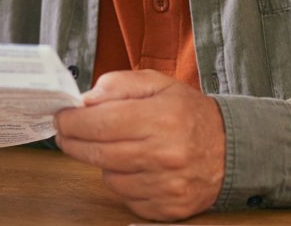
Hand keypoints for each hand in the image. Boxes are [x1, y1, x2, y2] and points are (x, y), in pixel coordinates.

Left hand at [54, 70, 224, 220]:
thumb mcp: (158, 84)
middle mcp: (165, 154)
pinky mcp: (168, 208)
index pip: (101, 122)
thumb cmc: (189, 113)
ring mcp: (167, 185)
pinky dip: (123, 183)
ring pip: (109, 178)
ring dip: (103, 162)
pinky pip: (126, 198)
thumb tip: (85, 100)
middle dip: (74, 142)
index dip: (73, 121)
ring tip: (115, 147)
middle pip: (99, 153)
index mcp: (162, 117)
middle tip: (66, 133)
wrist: (230, 148)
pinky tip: (134, 167)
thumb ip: (120, 84)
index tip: (61, 117)